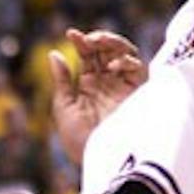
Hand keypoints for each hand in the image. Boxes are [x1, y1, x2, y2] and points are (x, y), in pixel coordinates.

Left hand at [50, 28, 147, 164]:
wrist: (99, 159)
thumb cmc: (79, 139)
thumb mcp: (64, 107)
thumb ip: (62, 79)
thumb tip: (54, 53)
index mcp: (90, 84)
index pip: (89, 56)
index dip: (81, 42)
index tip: (71, 34)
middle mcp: (109, 82)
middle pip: (108, 50)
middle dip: (99, 39)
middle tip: (89, 39)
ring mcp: (124, 86)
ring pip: (126, 53)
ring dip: (114, 43)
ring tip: (99, 42)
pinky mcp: (138, 93)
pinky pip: (139, 69)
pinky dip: (128, 61)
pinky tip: (114, 66)